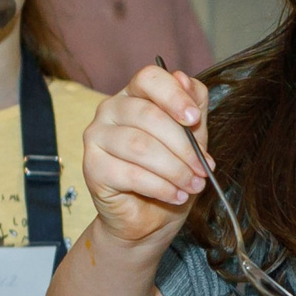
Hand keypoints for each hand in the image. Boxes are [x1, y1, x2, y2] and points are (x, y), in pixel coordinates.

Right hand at [81, 64, 209, 246]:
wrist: (149, 217)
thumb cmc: (170, 173)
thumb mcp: (193, 138)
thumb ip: (192, 107)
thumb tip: (184, 79)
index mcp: (134, 95)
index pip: (149, 79)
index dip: (174, 96)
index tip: (194, 119)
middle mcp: (110, 110)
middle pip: (149, 115)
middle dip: (184, 146)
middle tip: (203, 169)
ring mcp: (96, 137)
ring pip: (141, 146)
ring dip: (175, 169)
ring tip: (193, 185)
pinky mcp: (92, 167)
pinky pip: (131, 173)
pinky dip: (161, 187)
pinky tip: (175, 195)